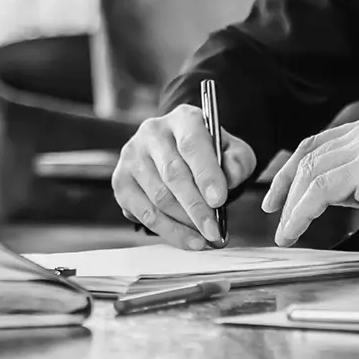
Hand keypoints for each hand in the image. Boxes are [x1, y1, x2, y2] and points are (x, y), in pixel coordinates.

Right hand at [112, 106, 256, 248]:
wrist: (183, 154)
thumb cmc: (209, 154)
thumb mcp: (232, 151)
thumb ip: (237, 162)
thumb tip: (228, 179)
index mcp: (183, 118)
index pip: (192, 144)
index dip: (205, 174)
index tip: (219, 201)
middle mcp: (153, 132)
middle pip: (173, 174)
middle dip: (196, 208)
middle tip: (213, 231)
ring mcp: (132, 156)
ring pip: (158, 197)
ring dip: (183, 223)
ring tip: (204, 238)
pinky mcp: (121, 180)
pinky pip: (144, 212)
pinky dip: (167, 230)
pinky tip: (186, 239)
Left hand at [261, 113, 358, 250]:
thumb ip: (352, 181)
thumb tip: (320, 192)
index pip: (320, 144)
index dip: (294, 169)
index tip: (279, 194)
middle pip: (310, 155)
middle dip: (286, 187)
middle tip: (273, 213)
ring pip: (312, 173)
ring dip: (292, 205)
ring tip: (285, 230)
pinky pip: (320, 190)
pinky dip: (301, 212)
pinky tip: (295, 229)